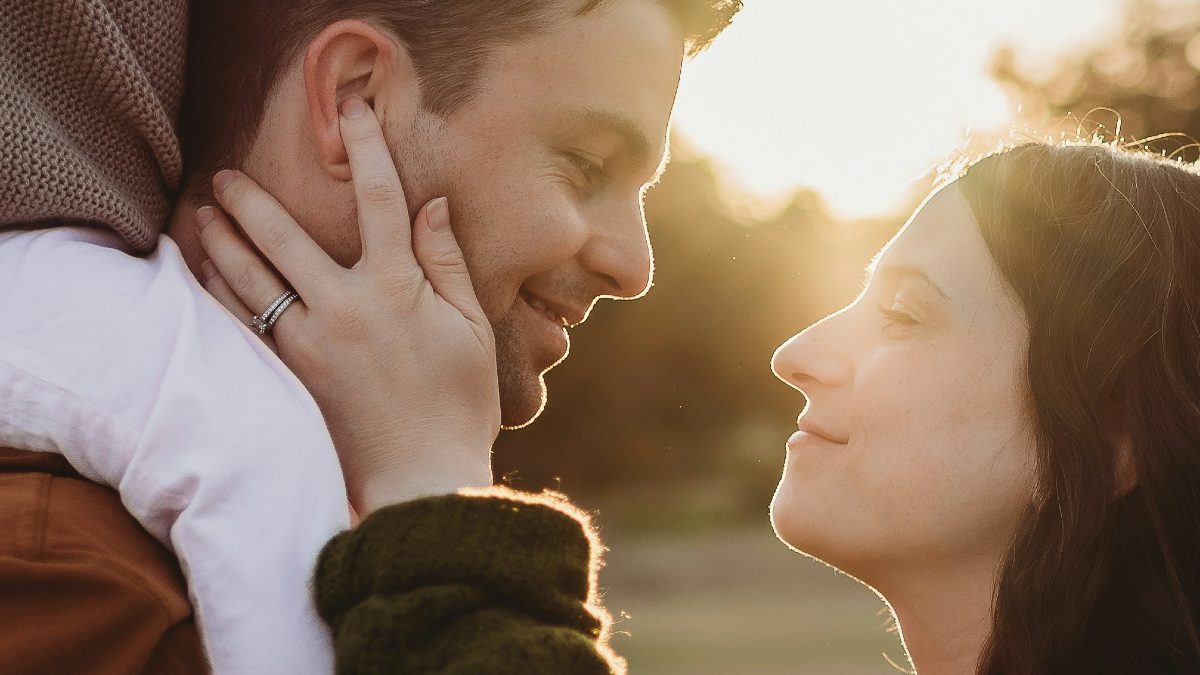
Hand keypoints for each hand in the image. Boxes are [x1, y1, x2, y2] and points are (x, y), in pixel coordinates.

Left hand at [195, 96, 498, 514]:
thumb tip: (433, 205)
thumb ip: (448, 262)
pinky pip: (245, 324)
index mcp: (398, 289)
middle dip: (251, 202)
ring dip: (223, 244)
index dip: (367, 148)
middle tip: (225, 177)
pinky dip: (223, 295)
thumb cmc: (459, 406)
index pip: (380, 201)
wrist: (421, 480)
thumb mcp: (471, 329)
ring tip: (203, 216)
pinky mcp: (293, 376)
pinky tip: (209, 277)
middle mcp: (345, 307)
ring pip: (251, 280)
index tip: (351, 113)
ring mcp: (311, 343)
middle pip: (284, 237)